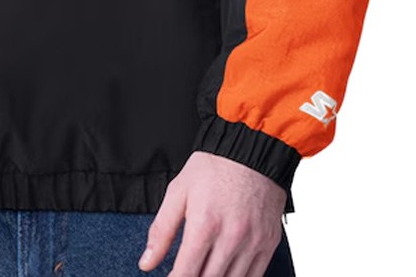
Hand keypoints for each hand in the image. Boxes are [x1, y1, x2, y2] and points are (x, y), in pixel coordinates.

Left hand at [138, 151, 286, 276]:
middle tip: (185, 272)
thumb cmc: (212, 168)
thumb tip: (147, 263)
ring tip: (203, 270)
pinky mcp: (268, 244)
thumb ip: (161, 230)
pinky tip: (225, 273)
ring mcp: (253, 244)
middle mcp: (231, 238)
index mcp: (204, 224)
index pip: (186, 274)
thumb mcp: (178, 192)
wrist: (250, 150)